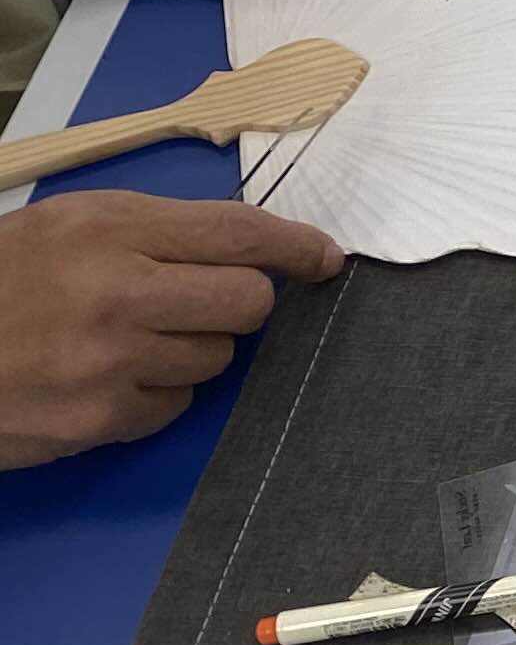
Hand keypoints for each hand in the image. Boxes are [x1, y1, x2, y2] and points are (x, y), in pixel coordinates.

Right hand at [0, 191, 340, 468]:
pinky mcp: (100, 417)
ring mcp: (110, 359)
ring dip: (189, 351)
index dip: (295, 245)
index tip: (325, 258)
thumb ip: (151, 232)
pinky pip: (174, 407)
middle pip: (247, 301)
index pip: (237, 230)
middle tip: (199, 303)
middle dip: (239, 304)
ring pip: (215, 359)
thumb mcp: (61, 228)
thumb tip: (246, 247)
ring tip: (123, 341)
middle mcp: (117, 289)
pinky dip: (152, 396)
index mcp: (106, 226)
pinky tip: (101, 379)